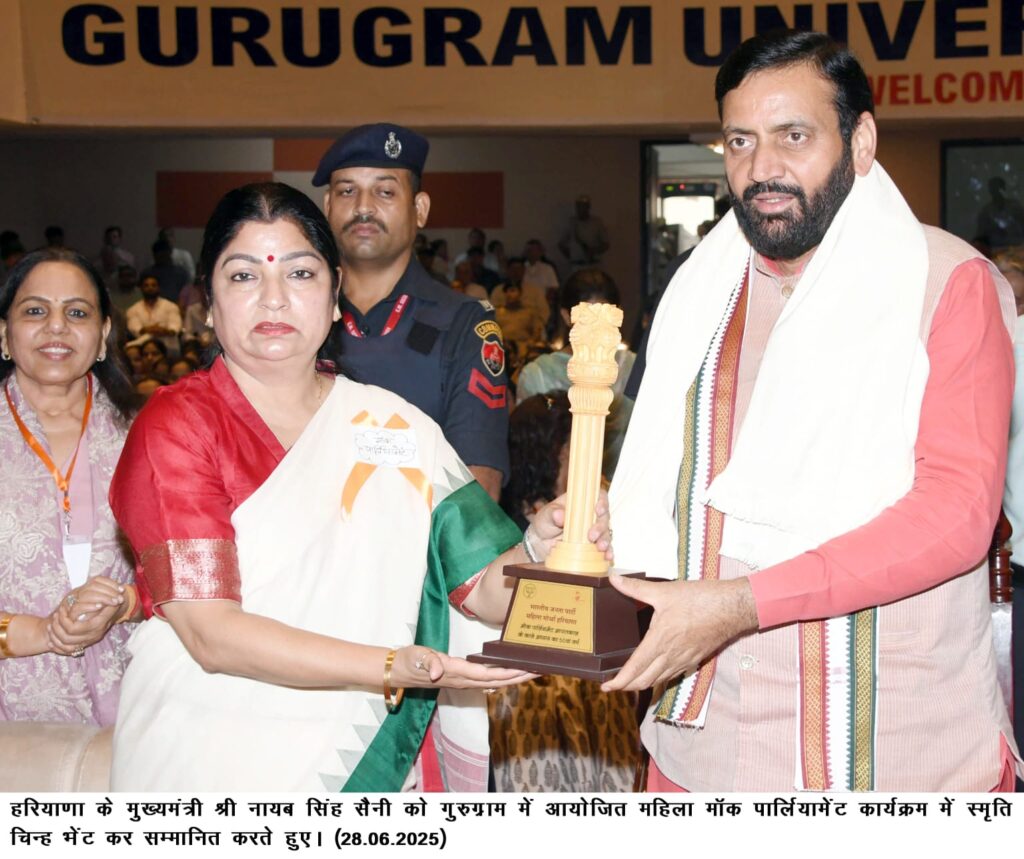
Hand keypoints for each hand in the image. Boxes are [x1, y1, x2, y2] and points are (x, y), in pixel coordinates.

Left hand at [48, 578, 125, 655]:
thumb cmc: (111, 604)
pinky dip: (56, 645)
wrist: (116, 612)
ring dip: (54, 634)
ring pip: (64, 644)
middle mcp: (92, 636)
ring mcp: (88, 641)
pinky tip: (51, 638)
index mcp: (96, 626)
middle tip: (55, 615)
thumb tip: (100, 603)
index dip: (63, 620)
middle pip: (66, 637)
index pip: (73, 628)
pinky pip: (66, 650)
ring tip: (51, 624)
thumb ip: (105, 602)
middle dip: (57, 626)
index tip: (61, 608)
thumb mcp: (110, 602)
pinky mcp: (84, 644)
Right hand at [391, 646, 536, 690]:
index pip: (490, 674)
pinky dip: (503, 676)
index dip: (510, 673)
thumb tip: (439, 671)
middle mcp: (464, 680)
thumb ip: (429, 662)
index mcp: (458, 673)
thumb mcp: (417, 657)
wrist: (397, 671)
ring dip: (515, 678)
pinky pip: (488, 679)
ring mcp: (464, 681)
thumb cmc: (408, 661)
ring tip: (533, 671)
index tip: (528, 669)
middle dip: (521, 677)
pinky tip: (512, 672)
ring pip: (496, 682)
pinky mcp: (462, 678)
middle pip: (499, 681)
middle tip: (542, 670)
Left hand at [530, 489, 613, 562]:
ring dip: (605, 540)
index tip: (598, 510)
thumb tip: (560, 515)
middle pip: (604, 516)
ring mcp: (594, 530)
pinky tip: (607, 556)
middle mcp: (591, 515)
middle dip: (601, 526)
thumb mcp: (545, 515)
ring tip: (600, 547)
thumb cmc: (545, 523)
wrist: (541, 543)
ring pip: (606, 533)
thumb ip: (552, 513)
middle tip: (591, 536)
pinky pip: (605, 548)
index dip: (602, 501)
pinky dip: (608, 552)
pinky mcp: (594, 545)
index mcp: (582, 502)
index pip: (598, 496)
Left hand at [600, 577, 757, 691]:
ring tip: (629, 681)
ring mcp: (684, 660)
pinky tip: (655, 673)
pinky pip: (672, 675)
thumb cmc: (699, 599)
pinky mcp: (694, 659)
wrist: (732, 608)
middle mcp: (671, 656)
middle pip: (644, 681)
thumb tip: (613, 578)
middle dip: (627, 686)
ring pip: (658, 680)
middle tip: (613, 685)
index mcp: (659, 641)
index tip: (606, 687)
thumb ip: (635, 587)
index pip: (634, 669)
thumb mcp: (664, 591)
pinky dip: (659, 678)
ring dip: (642, 684)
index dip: (618, 682)